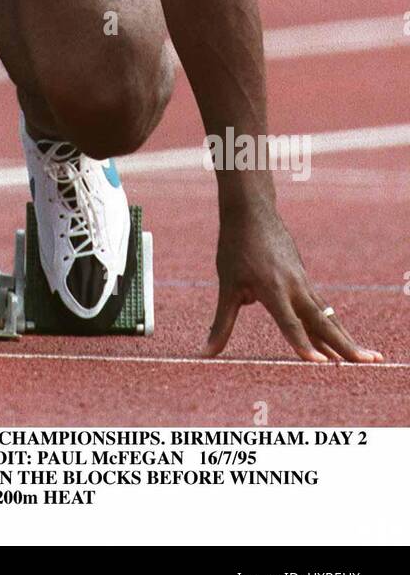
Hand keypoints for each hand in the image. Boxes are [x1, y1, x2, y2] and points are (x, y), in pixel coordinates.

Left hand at [205, 199, 382, 362]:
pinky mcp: (304, 276)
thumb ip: (222, 322)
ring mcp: (302, 280)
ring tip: (365, 357)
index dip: (303, 345)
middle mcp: (294, 286)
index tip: (320, 364)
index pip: (290, 323)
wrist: (252, 210)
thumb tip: (206, 352)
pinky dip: (332, 323)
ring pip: (327, 314)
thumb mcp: (226, 286)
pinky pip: (321, 305)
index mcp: (273, 288)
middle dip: (345, 345)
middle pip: (323, 321)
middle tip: (368, 362)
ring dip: (345, 337)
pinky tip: (339, 337)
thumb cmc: (236, 247)